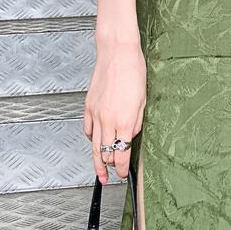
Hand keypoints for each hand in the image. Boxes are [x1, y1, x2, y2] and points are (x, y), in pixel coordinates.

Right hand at [82, 40, 146, 183]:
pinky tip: (94, 142)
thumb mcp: (143, 99)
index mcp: (125, 120)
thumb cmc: (133, 70)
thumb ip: (137, 122)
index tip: (123, 173)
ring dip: (96, 161)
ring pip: (94, 145)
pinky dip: (90, 139)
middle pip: (105, 153)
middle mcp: (108, 119)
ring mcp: (96, 113)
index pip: (122, 153)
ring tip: (99, 172)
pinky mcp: (88, 106)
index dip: (122, 168)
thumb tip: (132, 135)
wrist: (117, 52)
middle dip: (109, 168)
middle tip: (110, 177)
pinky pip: (87, 130)